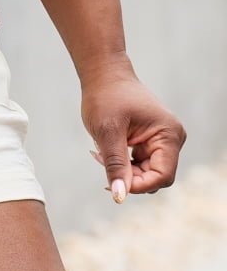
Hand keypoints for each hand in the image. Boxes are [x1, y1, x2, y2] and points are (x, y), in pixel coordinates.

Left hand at [81, 66, 185, 202]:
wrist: (103, 74)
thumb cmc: (106, 96)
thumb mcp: (107, 132)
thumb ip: (115, 165)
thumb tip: (120, 196)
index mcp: (169, 134)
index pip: (162, 175)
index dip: (140, 186)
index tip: (113, 186)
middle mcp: (172, 138)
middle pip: (156, 176)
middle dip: (130, 177)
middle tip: (101, 163)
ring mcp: (163, 140)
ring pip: (146, 172)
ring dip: (123, 170)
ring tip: (99, 154)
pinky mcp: (151, 141)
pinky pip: (140, 163)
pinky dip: (123, 163)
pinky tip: (104, 152)